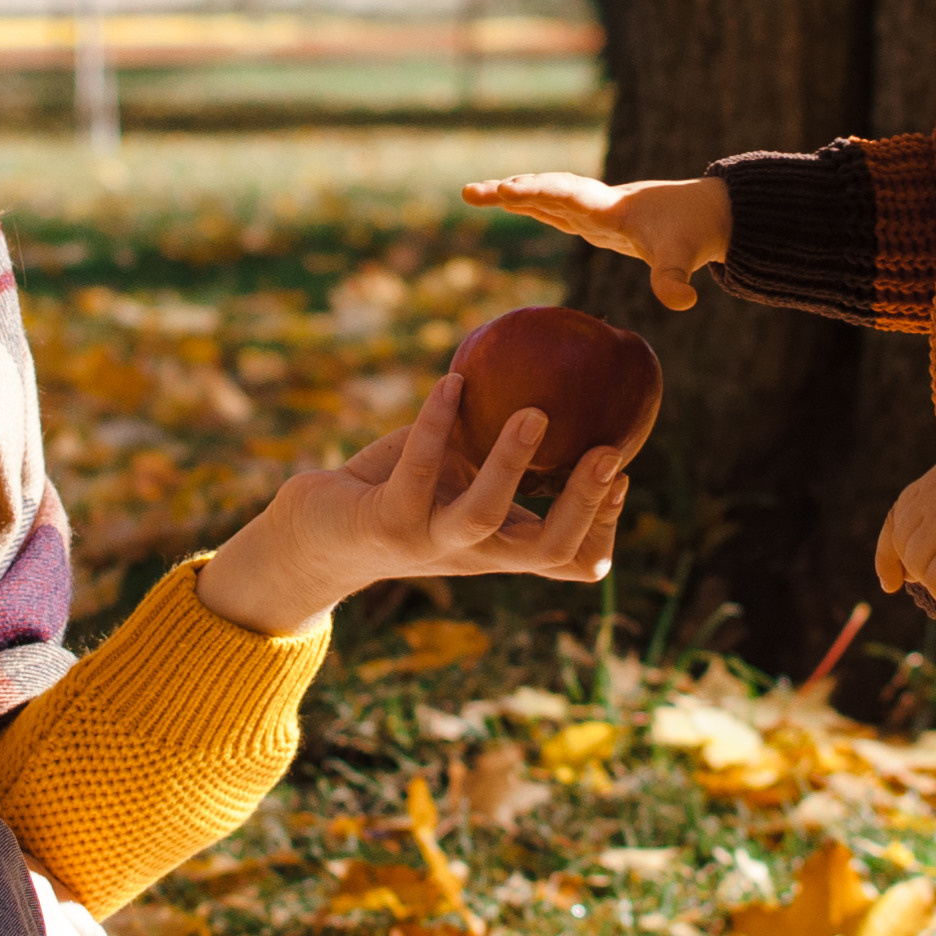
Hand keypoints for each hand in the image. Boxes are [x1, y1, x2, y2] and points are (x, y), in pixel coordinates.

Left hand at [196, 373, 628, 634]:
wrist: (313, 537)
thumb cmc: (396, 494)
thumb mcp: (459, 472)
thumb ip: (498, 444)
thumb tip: (548, 376)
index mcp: (501, 548)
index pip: (574, 560)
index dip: (607, 525)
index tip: (622, 469)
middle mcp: (473, 554)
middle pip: (550, 552)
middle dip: (587, 505)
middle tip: (610, 454)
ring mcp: (428, 542)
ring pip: (484, 517)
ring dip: (511, 463)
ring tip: (533, 413)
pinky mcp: (385, 521)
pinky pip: (417, 471)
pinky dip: (436, 424)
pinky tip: (450, 382)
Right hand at [462, 173, 730, 310]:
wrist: (706, 213)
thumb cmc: (691, 235)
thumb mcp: (682, 258)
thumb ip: (674, 280)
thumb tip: (682, 302)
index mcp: (609, 208)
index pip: (567, 195)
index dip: (538, 193)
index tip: (507, 190)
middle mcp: (595, 203)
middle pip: (546, 190)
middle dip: (511, 191)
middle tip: (472, 192)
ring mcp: (591, 208)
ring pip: (545, 195)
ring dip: (511, 192)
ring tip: (472, 193)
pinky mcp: (592, 217)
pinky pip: (552, 205)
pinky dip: (527, 201)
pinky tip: (506, 199)